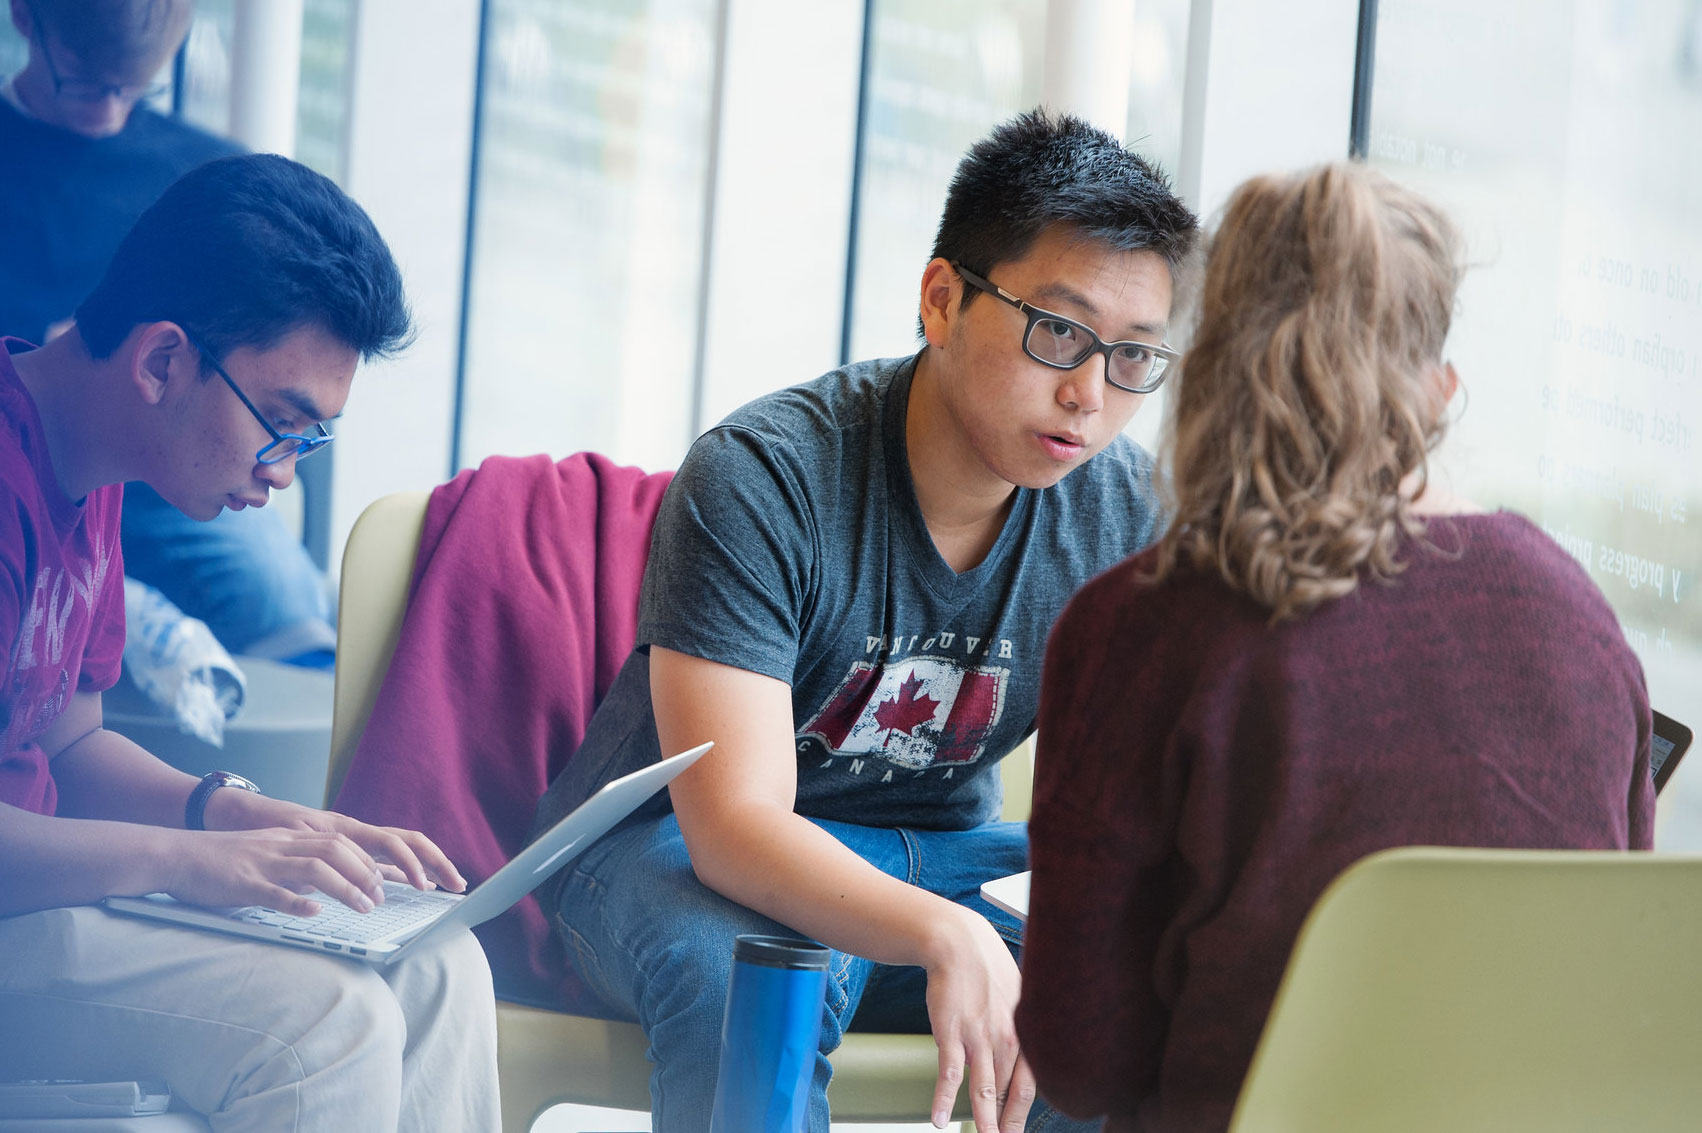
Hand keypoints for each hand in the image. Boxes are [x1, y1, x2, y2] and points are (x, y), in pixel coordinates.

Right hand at [162, 825, 391, 916]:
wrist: (174, 854)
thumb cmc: (218, 859)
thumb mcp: (263, 853)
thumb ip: (291, 865)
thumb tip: (320, 886)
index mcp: (286, 838)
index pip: (338, 841)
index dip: (364, 861)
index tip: (379, 881)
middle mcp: (280, 847)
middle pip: (335, 851)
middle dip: (364, 873)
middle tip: (379, 897)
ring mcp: (262, 864)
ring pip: (314, 869)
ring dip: (345, 888)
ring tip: (363, 907)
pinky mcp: (242, 884)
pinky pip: (274, 892)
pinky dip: (297, 902)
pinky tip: (314, 912)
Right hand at [923, 906, 1037, 1131]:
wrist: (958, 942)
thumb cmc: (987, 970)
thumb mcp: (1018, 998)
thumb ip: (1022, 1030)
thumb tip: (1025, 1055)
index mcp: (1026, 1032)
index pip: (1030, 1086)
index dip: (1022, 1114)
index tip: (1015, 1132)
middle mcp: (1007, 1038)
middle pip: (1010, 1094)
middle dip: (1006, 1126)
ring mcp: (979, 1036)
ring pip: (984, 1090)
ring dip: (984, 1121)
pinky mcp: (951, 1032)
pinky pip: (950, 1073)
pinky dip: (943, 1099)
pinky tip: (938, 1118)